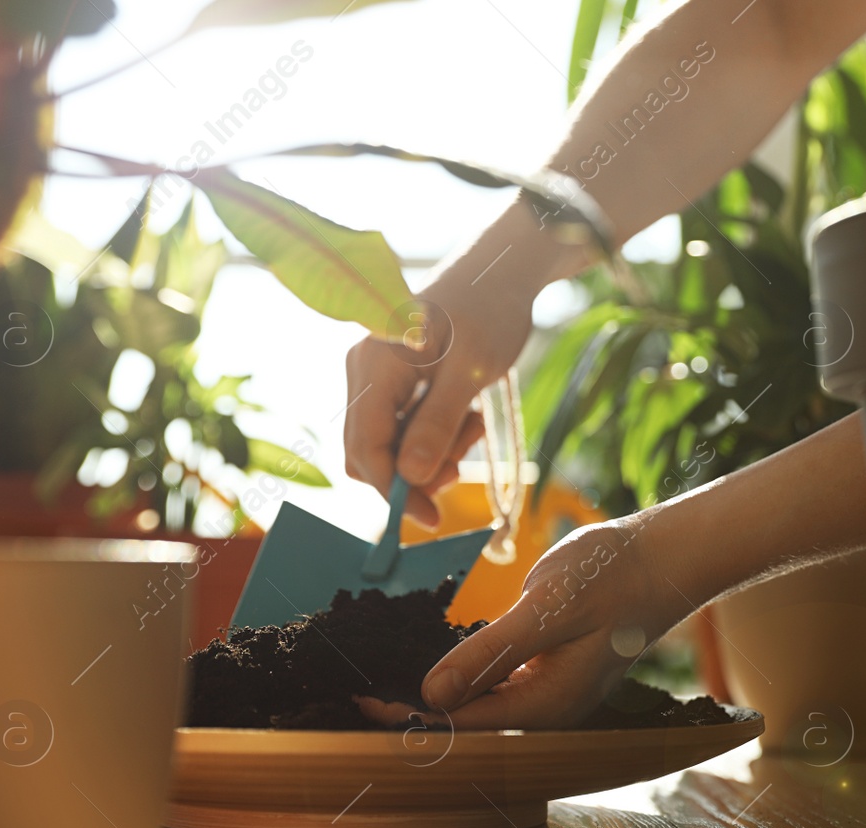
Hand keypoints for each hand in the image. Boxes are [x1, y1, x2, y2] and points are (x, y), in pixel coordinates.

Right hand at [343, 223, 544, 526]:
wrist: (501, 273)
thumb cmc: (488, 312)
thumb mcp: (469, 372)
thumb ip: (437, 424)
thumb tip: (411, 479)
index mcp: (374, 365)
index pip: (365, 447)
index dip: (393, 490)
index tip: (431, 516)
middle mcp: (364, 372)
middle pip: (369, 451)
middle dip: (413, 472)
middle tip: (459, 471)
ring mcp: (377, 376)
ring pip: (390, 443)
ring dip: (432, 452)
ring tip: (474, 427)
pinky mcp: (396, 381)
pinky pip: (404, 426)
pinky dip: (435, 435)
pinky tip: (468, 418)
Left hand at [365, 517, 681, 728]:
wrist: (663, 558)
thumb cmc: (614, 578)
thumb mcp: (547, 610)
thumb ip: (490, 654)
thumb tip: (432, 696)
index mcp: (548, 704)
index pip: (461, 723)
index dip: (407, 715)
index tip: (360, 702)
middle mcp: (546, 707)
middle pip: (466, 722)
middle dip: (413, 711)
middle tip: (358, 696)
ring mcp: (548, 688)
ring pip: (477, 702)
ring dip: (433, 695)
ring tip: (380, 684)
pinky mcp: (546, 666)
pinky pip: (494, 680)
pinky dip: (460, 673)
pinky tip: (429, 662)